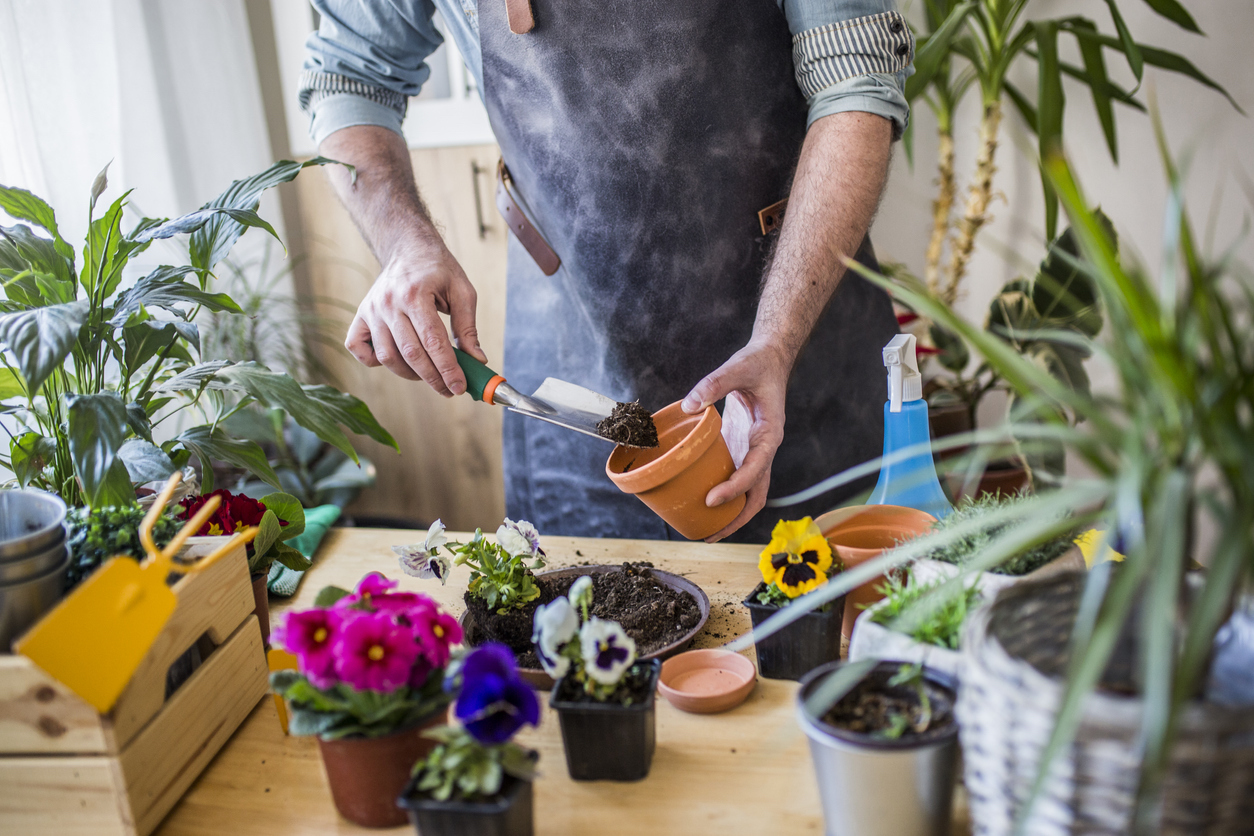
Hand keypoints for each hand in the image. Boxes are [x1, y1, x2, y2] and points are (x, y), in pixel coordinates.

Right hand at [344, 242, 485, 396]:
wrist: (409, 247)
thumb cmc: (438, 269)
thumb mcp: (462, 291)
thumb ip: (468, 327)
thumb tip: (477, 360)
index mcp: (415, 294)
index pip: (433, 341)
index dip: (447, 368)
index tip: (459, 387)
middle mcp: (389, 303)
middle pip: (411, 353)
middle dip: (433, 377)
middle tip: (449, 389)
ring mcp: (371, 310)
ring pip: (387, 356)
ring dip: (410, 374)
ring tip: (429, 376)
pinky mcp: (361, 315)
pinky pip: (358, 347)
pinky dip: (373, 360)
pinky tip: (395, 361)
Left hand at [681, 340, 790, 541]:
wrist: (769, 359)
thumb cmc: (757, 364)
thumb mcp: (737, 367)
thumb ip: (714, 384)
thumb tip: (689, 405)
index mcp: (769, 434)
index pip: (755, 470)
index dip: (734, 488)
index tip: (711, 500)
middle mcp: (764, 449)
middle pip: (756, 494)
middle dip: (736, 518)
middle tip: (709, 535)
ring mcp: (753, 451)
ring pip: (748, 492)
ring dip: (730, 513)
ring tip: (705, 531)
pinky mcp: (742, 447)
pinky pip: (735, 477)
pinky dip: (723, 493)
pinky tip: (702, 502)